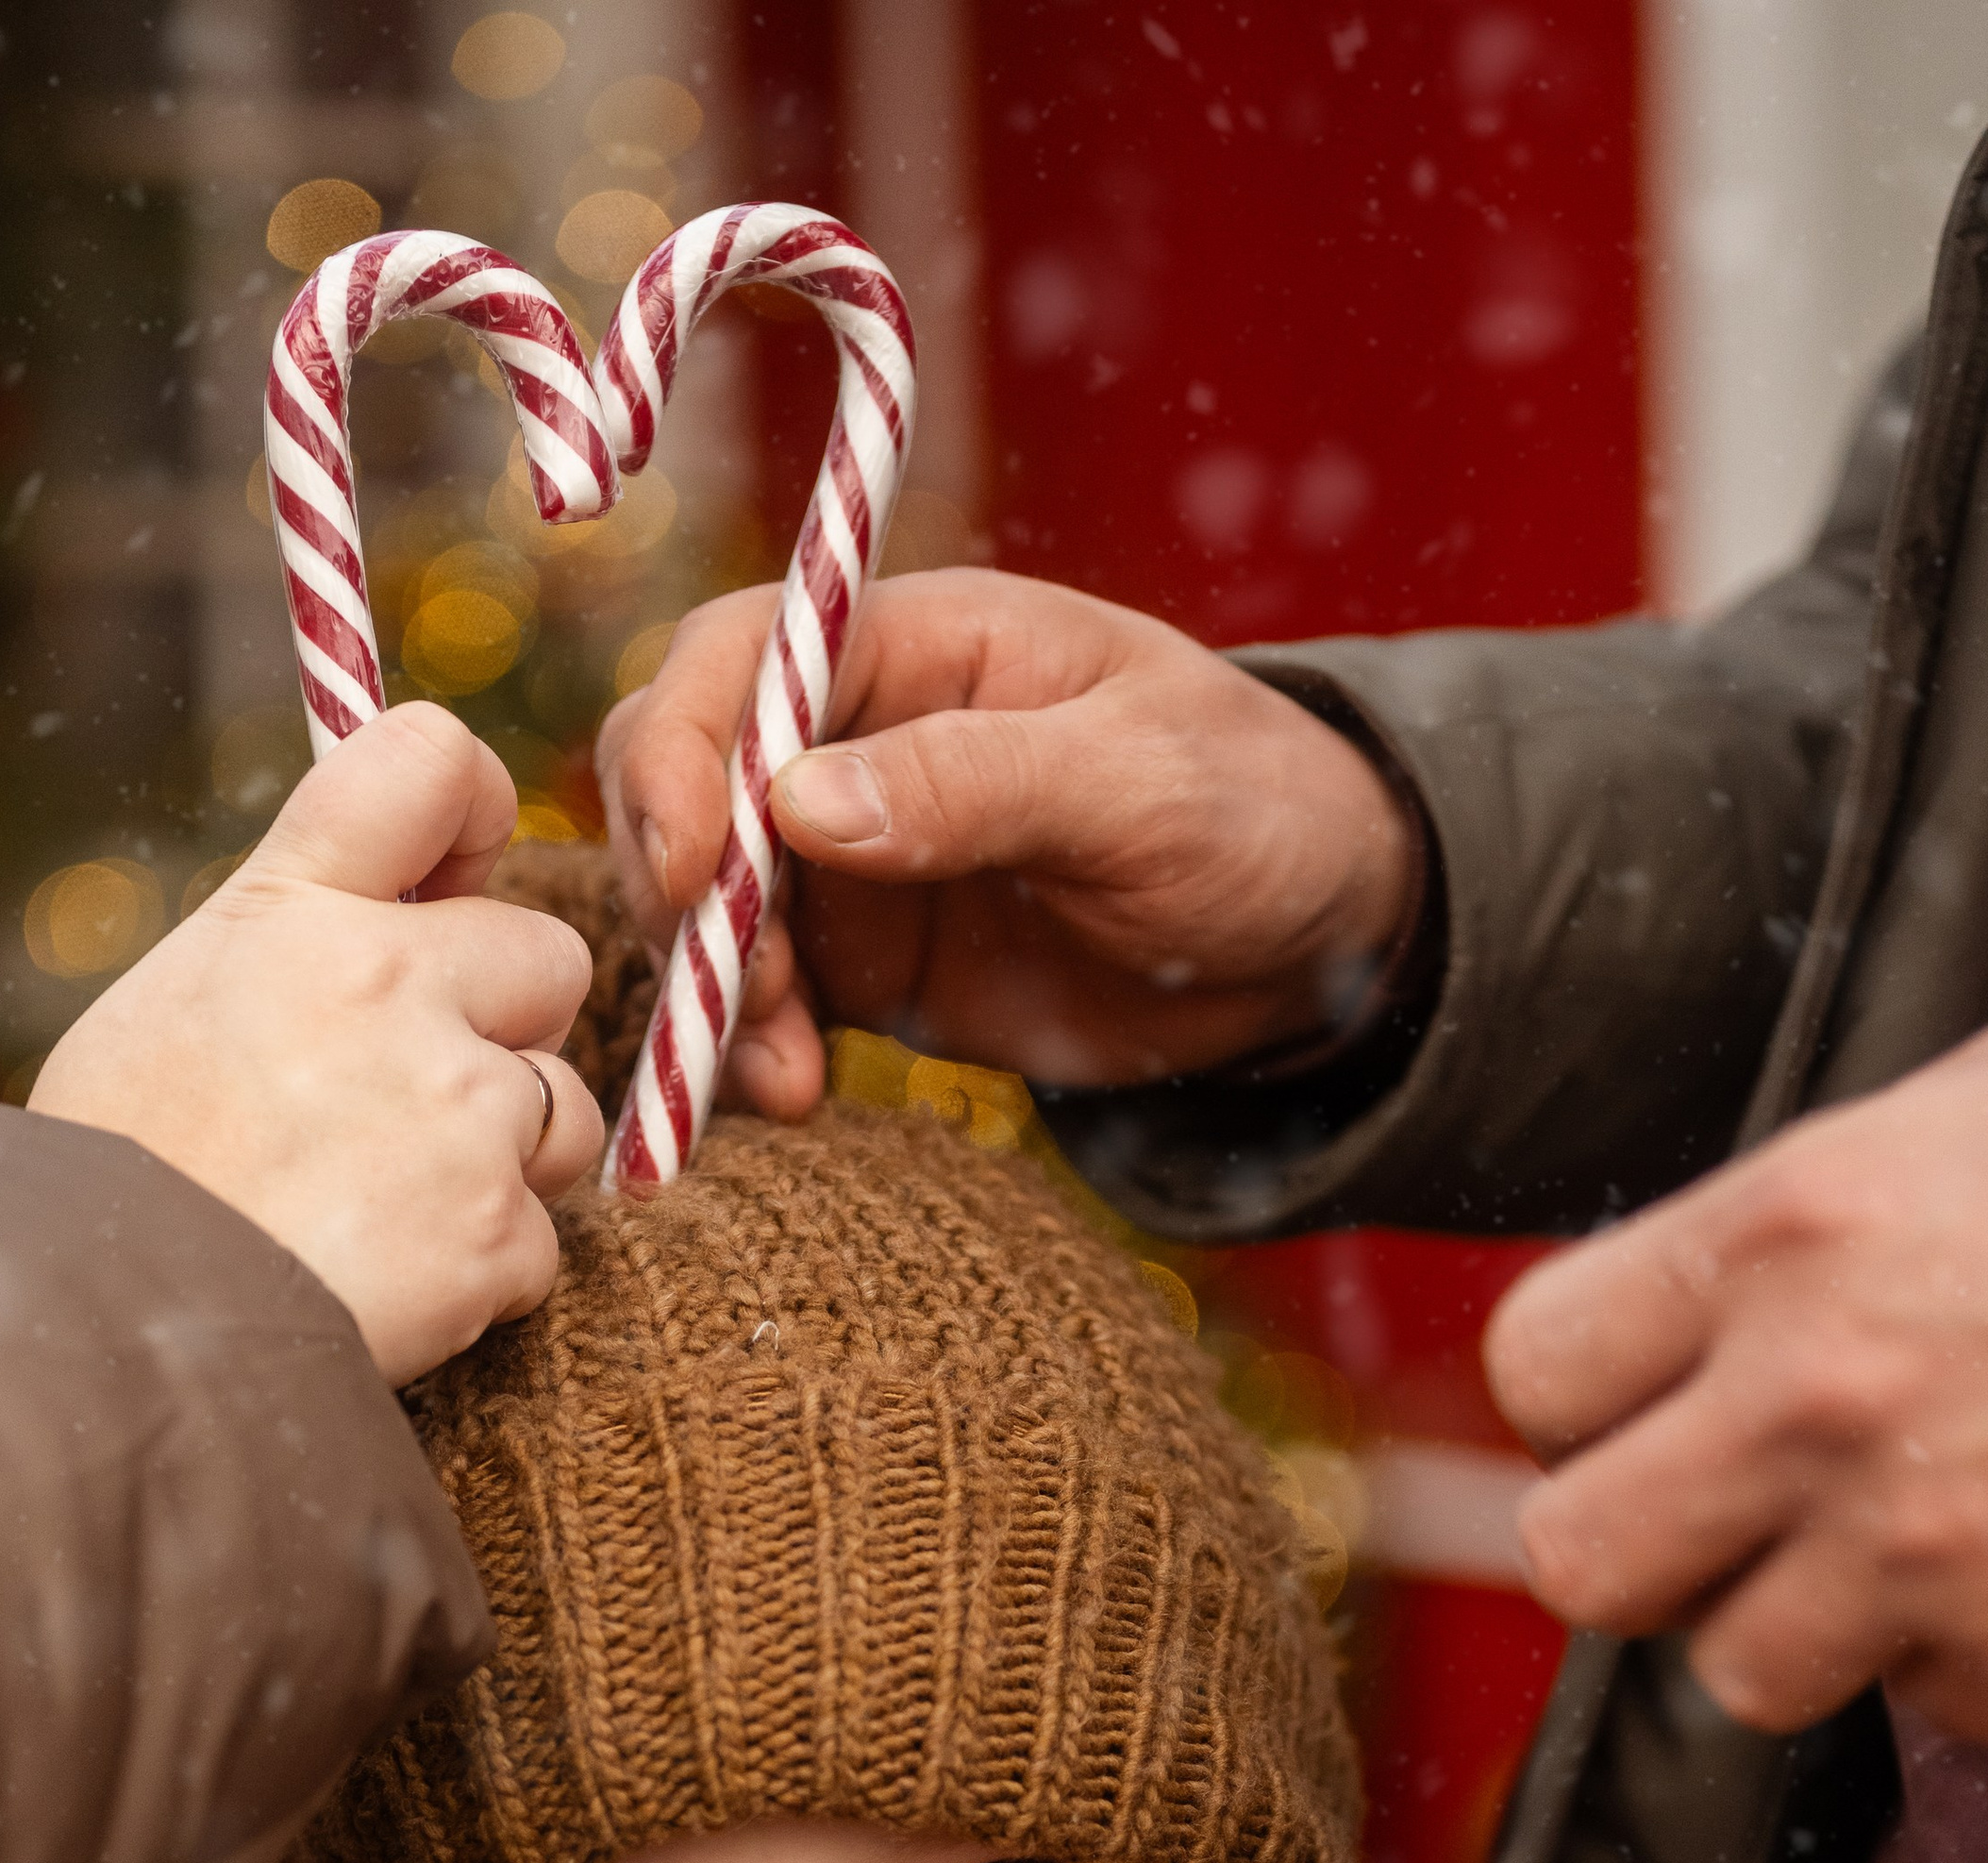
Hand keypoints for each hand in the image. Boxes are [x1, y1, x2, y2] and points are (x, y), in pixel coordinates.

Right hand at [30, 705, 606, 1384]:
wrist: (111, 1331)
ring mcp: (456, 1105)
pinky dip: (483, 1274)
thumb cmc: (125, 1172)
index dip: (472, 806)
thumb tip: (409, 906)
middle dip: (507, 1030)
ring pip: (562, 1109)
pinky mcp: (493, 1228)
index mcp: (294, 908)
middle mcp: (392, 980)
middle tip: (408, 1103)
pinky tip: (388, 1283)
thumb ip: (298, 941)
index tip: (460, 869)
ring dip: (509, 1160)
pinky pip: (540, 1241)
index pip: (428, 761)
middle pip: (548, 958)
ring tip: (388, 1207)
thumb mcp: (178, 998)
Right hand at [596, 567, 1416, 1113]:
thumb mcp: (1136, 782)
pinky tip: (795, 1095)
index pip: (739, 657)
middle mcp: (853, 737)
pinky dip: (750, 1049)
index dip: (682, 750)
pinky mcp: (861, 961)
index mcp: (916, 641)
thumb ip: (976, 782)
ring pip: (703, 904)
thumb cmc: (1248, 808)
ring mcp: (846, 855)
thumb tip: (798, 801)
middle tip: (736, 990)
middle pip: (683, 779)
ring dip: (710, 988)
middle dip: (679, 888)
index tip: (689, 867)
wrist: (1307, 944)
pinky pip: (759, 999)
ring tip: (779, 1071)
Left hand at [1485, 1013, 1987, 1739]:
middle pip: (1579, 1561)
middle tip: (1718, 1506)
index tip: (1628, 1398)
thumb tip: (1685, 1299)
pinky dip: (1969, 1659)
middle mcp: (1823, 1396)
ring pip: (1737, 1668)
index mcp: (1789, 1230)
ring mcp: (1925, 1541)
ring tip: (1896, 1537)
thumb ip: (1801, 1213)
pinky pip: (1925, 1705)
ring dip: (1800, 1622)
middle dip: (1639, 1544)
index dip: (1574, 1398)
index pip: (1535, 1364)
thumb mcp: (1979, 1103)